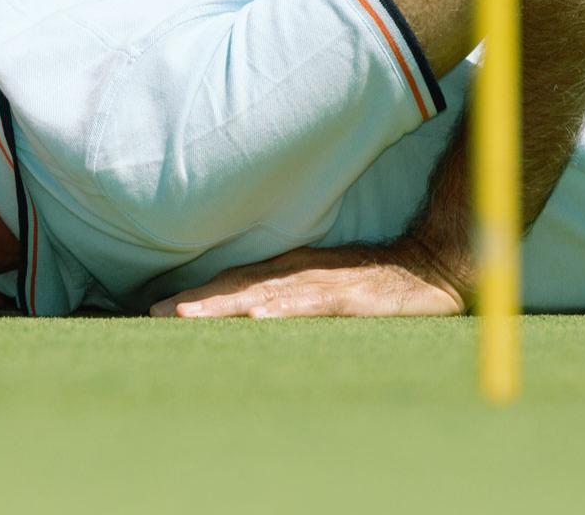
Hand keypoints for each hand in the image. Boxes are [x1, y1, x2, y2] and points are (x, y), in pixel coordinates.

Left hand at [149, 244, 463, 317]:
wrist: (430, 266)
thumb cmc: (372, 281)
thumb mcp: (323, 288)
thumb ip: (288, 298)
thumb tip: (248, 317)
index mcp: (288, 271)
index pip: (232, 284)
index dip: (194, 296)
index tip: (155, 310)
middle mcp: (296, 272)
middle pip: (236, 286)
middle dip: (194, 301)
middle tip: (154, 315)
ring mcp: (320, 282)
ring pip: (262, 294)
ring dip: (222, 304)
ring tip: (186, 315)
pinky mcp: (348, 296)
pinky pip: (308, 303)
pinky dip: (280, 310)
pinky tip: (256, 318)